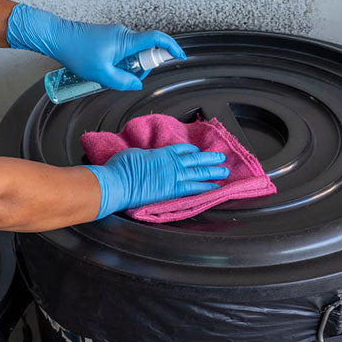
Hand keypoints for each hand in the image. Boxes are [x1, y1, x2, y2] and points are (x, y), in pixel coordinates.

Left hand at [6, 3, 185, 89]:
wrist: (57, 38)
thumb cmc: (76, 52)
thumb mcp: (102, 74)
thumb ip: (123, 82)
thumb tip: (136, 84)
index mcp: (126, 41)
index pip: (157, 39)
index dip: (171, 48)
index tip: (180, 56)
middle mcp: (124, 35)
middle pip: (144, 52)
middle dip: (139, 69)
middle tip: (123, 79)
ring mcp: (116, 35)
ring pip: (132, 55)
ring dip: (125, 68)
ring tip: (106, 74)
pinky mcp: (108, 38)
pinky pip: (122, 53)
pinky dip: (118, 64)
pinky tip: (102, 70)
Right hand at [84, 144, 227, 218]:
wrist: (117, 183)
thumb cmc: (120, 168)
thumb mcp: (134, 154)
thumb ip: (146, 156)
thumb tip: (148, 158)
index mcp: (161, 153)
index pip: (181, 149)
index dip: (191, 150)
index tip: (197, 150)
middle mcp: (171, 164)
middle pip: (195, 159)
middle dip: (209, 158)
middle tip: (221, 158)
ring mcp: (174, 177)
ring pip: (199, 172)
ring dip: (213, 171)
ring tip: (224, 171)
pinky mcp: (173, 192)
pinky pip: (195, 188)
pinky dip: (206, 187)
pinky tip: (215, 187)